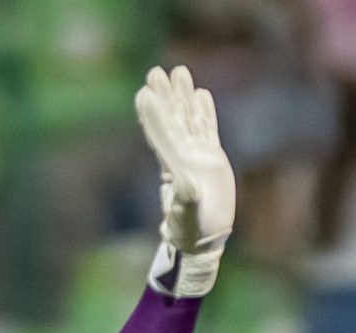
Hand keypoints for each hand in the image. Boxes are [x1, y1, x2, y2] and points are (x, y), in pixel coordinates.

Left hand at [136, 65, 236, 295]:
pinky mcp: (212, 158)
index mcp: (173, 167)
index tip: (144, 94)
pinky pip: (207, 129)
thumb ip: (186, 201)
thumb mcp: (186, 218)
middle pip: (172, 120)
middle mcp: (182, 156)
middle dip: (165, 96)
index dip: (153, 116)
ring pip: (189, 119)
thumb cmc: (191, 231)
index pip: (161, 136)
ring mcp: (197, 155)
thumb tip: (184, 184)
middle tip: (155, 72)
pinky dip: (204, 112)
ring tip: (179, 71)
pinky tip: (201, 94)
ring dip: (183, 96)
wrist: (204, 239)